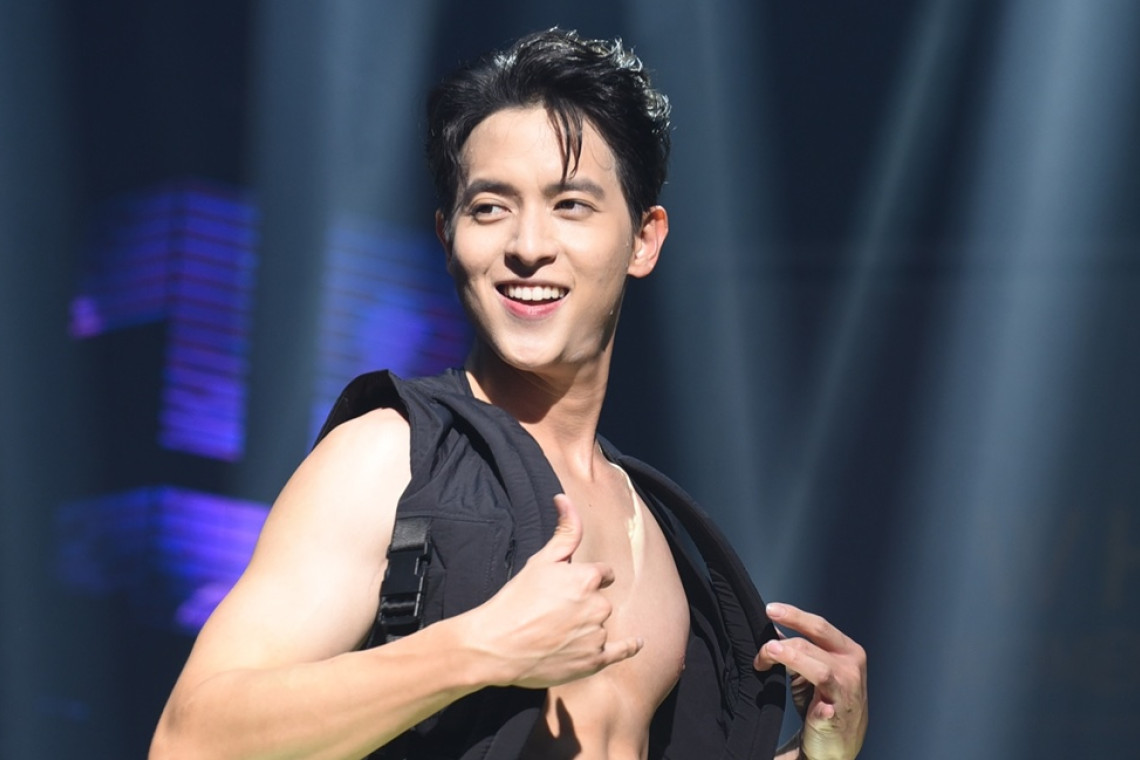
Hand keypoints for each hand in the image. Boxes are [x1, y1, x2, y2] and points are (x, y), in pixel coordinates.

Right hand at [465, 494, 642, 688]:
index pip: (602, 574)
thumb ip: (564, 531)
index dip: (586, 579)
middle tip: (555, 613)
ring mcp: (598, 635)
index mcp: (588, 578)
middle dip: (585, 604)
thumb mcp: (541, 560)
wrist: (497, 644)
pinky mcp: (594, 661)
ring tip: (557, 633)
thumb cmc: (516, 600)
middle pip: (601, 600)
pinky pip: (620, 651)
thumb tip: (565, 499)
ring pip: (601, 625)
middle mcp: (599, 606)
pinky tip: (637, 643)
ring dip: (588, 626)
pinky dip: (629, 647)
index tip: (568, 588)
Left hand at [754, 603, 866, 759]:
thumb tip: (772, 629)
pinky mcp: (838, 717)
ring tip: (768, 655)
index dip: (794, 615)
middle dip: (787, 637)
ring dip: (791, 658)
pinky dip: (816, 705)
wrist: (837, 744)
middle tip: (764, 641)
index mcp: (847, 651)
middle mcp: (851, 668)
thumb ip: (798, 649)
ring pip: (819, 668)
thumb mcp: (813, 670)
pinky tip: (809, 703)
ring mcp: (847, 693)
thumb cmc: (824, 701)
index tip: (770, 610)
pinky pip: (824, 707)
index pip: (818, 626)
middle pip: (815, 641)